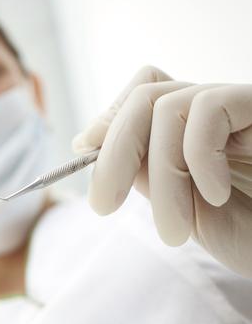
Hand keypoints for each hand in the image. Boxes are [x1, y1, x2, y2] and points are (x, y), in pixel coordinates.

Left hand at [73, 66, 251, 276]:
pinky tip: (212, 195)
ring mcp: (244, 106)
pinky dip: (198, 157)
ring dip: (160, 177)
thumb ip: (144, 169)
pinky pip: (212, 108)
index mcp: (193, 128)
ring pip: (169, 107)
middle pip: (145, 95)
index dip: (109, 127)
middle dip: (113, 154)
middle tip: (104, 206)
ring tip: (174, 229)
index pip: (141, 95)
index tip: (96, 175)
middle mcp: (218, 109)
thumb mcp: (181, 205)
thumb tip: (88, 139)